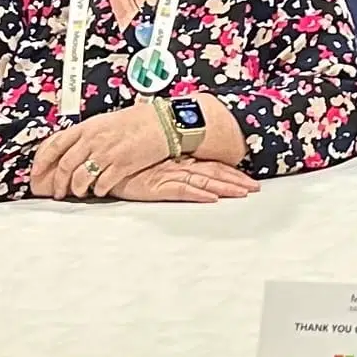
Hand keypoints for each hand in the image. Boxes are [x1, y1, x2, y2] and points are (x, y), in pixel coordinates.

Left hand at [30, 103, 172, 198]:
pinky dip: (98, 190)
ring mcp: (107, 152)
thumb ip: (89, 135)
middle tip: (57, 192)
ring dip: (77, 189)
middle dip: (58, 182)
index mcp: (88, 127)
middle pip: (65, 165)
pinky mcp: (122, 164)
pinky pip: (102, 183)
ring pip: (80, 177)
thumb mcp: (108, 121)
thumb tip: (74, 149)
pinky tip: (100, 190)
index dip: (42, 161)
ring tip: (79, 192)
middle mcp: (94, 139)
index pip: (55, 144)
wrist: (165, 122)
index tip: (36, 173)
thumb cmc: (140, 120)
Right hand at [106, 160, 258, 203]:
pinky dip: (197, 194)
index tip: (249, 179)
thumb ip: (168, 162)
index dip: (232, 171)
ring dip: (224, 187)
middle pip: (213, 172)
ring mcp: (166, 175)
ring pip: (202, 181)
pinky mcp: (154, 186)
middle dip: (236, 180)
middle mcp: (177, 165)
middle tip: (256, 188)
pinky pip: (180, 190)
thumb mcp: (150, 160)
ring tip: (243, 193)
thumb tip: (185, 165)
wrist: (100, 162)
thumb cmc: (124, 163)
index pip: (211, 165)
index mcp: (179, 159)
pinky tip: (211, 197)